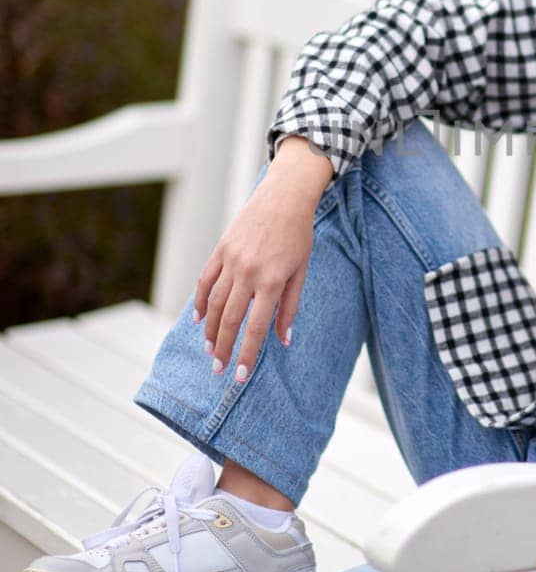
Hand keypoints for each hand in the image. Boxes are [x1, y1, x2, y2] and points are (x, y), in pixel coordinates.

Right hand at [194, 136, 332, 378]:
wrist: (285, 197)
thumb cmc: (298, 236)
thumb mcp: (301, 272)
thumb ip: (290, 308)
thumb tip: (283, 341)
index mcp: (272, 281)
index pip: (256, 328)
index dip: (246, 354)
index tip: (239, 375)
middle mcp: (249, 273)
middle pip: (230, 320)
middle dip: (223, 349)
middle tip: (218, 369)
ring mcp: (232, 260)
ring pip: (214, 303)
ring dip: (209, 330)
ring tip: (209, 349)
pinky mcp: (221, 249)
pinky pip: (206, 280)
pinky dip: (201, 301)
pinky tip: (199, 319)